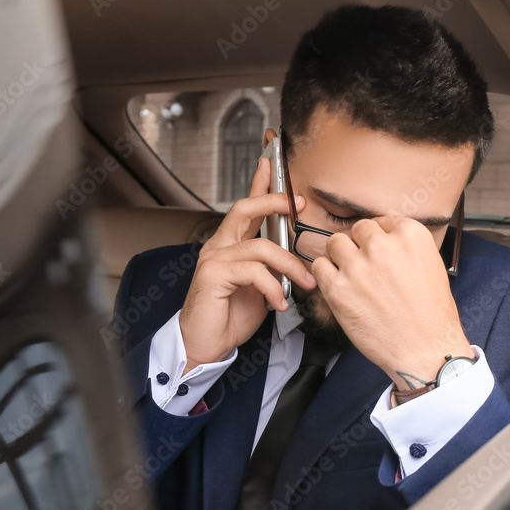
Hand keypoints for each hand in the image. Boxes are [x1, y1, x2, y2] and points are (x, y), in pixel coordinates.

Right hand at [178, 158, 315, 370]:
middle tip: (298, 205)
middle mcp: (219, 247)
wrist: (205, 345)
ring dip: (289, 264)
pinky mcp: (213, 276)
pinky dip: (273, 287)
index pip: (246, 207)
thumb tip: (297, 260)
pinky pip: (253, 271)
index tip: (273, 164)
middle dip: (273, 201)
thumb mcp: (260, 288)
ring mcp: (214, 259)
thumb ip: (272, 268)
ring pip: (260, 246)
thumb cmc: (229, 317)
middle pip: (245, 209)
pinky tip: (278, 303)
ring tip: (304, 283)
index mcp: (230, 245)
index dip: (260, 184)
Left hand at [311, 216, 474, 390]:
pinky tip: (339, 287)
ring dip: (341, 257)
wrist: (424, 350)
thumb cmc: (431, 316)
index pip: (382, 222)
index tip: (379, 253)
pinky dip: (326, 274)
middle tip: (366, 267)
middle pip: (358, 230)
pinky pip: (320, 266)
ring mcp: (357, 265)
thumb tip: (384, 238)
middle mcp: (382, 245)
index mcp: (410, 235)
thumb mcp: (431, 266)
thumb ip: (406, 248)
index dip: (378, 238)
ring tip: (351, 276)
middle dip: (360, 246)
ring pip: (335, 243)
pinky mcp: (337, 288)